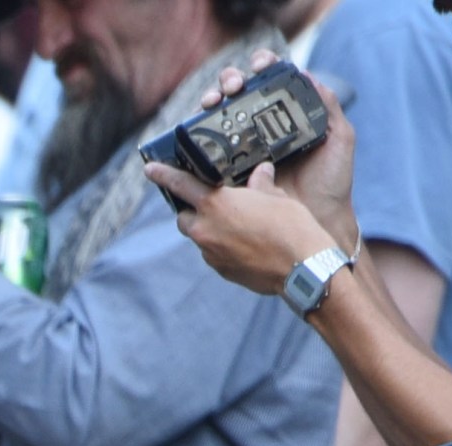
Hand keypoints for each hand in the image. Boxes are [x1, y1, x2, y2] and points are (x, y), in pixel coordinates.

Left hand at [149, 160, 342, 299]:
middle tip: (212, 205)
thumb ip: (260, 184)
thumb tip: (260, 172)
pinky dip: (222, 247)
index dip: (164, 175)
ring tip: (236, 226)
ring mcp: (211, 253)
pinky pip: (214, 254)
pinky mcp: (221, 270)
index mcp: (216, 204)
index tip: (150, 169)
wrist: (302, 266)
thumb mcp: (276, 196)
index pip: (181, 185)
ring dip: (209, 230)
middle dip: (193, 211)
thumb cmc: (291, 226)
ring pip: (199, 237)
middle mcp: (206, 229)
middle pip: (184, 217)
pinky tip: (245, 244)